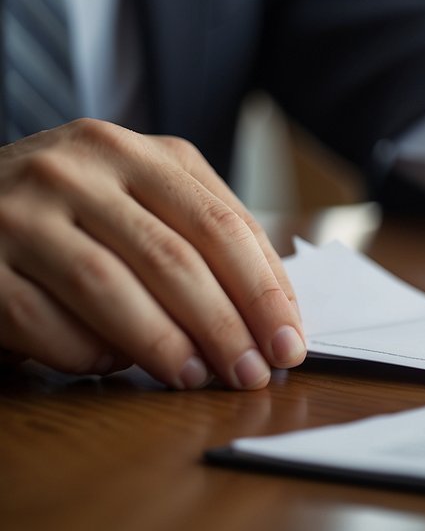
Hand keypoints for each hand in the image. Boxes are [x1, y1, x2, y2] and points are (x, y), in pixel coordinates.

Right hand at [0, 119, 303, 387]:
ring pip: (110, 287)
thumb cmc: (66, 213)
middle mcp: (75, 169)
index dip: (264, 290)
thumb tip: (274, 315)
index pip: (221, 224)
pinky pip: (41, 319)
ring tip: (196, 378)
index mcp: (132, 152)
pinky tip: (112, 368)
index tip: (291, 342)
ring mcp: (18, 211)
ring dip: (163, 344)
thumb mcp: (136, 198)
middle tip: (254, 374)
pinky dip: (86, 352)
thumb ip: (200, 236)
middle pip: (173, 257)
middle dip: (225, 326)